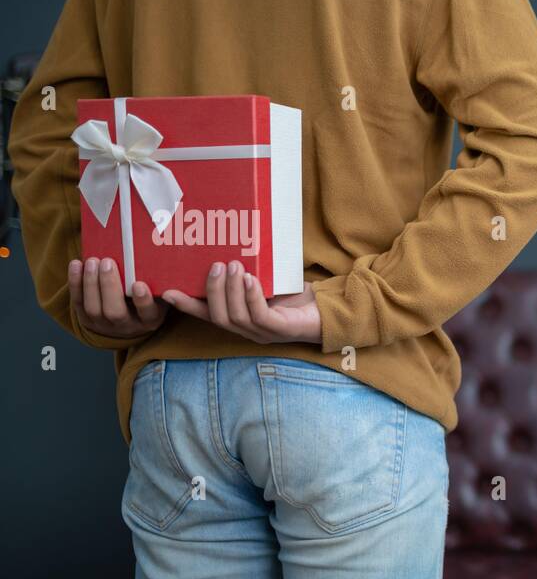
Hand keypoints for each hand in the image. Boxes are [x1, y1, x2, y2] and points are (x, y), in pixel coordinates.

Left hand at [69, 257, 168, 339]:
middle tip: (108, 263)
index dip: (143, 300)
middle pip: (115, 312)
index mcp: (149, 320)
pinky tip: (77, 265)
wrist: (127, 321)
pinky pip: (78, 303)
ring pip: (93, 308)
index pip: (147, 313)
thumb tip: (159, 257)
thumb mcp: (159, 296)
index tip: (138, 284)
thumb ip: (160, 283)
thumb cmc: (146, 300)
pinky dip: (75, 283)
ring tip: (93, 261)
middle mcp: (127, 326)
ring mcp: (104, 325)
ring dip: (91, 283)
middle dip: (109, 286)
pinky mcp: (87, 320)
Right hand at [161, 260, 321, 344]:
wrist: (328, 310)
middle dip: (213, 290)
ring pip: (236, 317)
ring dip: (232, 290)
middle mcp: (248, 330)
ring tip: (234, 265)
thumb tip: (228, 245)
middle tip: (216, 265)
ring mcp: (264, 333)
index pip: (208, 314)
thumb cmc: (295, 295)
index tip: (166, 292)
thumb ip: (247, 271)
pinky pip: (260, 316)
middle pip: (219, 316)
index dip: (187, 305)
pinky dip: (252, 297)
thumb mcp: (266, 280)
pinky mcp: (281, 330)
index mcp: (240, 318)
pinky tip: (252, 280)